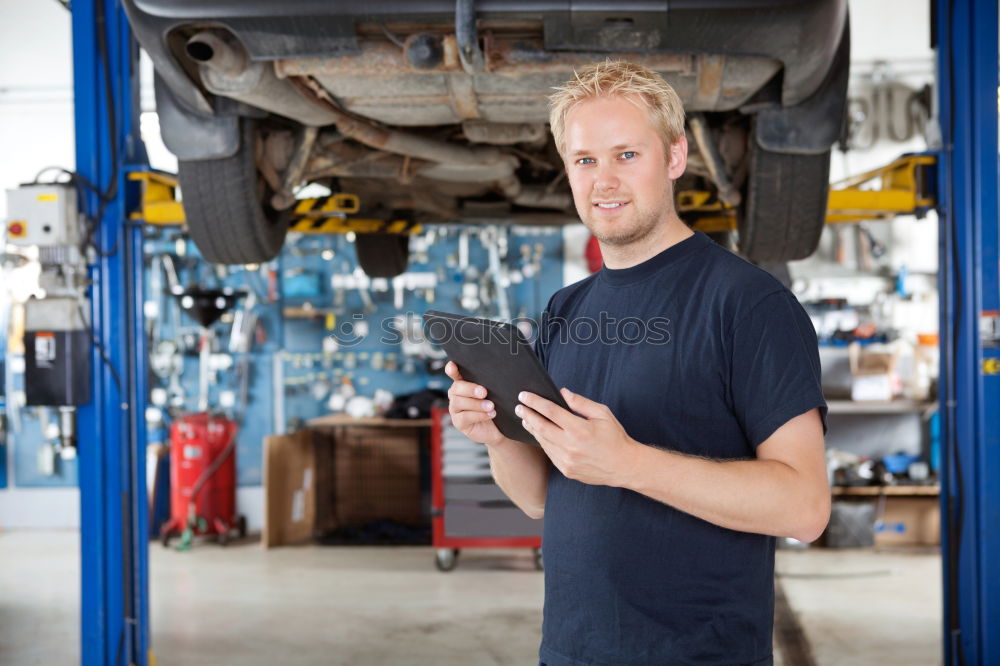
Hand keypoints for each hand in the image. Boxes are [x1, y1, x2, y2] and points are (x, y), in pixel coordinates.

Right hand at [445, 361, 505, 446]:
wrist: (498, 428)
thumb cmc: (495, 406)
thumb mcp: (493, 393)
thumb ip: (488, 384)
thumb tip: (494, 374)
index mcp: (463, 383)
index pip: (454, 373)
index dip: (451, 369)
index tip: (452, 366)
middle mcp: (456, 394)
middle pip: (456, 387)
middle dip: (470, 389)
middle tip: (484, 392)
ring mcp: (455, 409)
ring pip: (459, 402)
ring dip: (476, 404)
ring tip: (491, 406)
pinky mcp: (458, 422)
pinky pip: (465, 417)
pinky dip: (478, 415)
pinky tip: (490, 414)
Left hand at [516, 388, 642, 486]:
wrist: (624, 466)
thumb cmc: (615, 438)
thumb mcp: (602, 414)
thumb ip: (581, 403)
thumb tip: (563, 393)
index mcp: (580, 429)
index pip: (551, 411)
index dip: (535, 402)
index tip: (525, 395)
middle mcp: (571, 446)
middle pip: (541, 427)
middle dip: (527, 414)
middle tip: (519, 407)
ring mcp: (567, 460)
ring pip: (543, 441)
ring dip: (532, 428)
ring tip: (526, 418)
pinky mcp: (566, 470)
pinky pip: (550, 453)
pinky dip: (542, 442)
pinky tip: (539, 434)